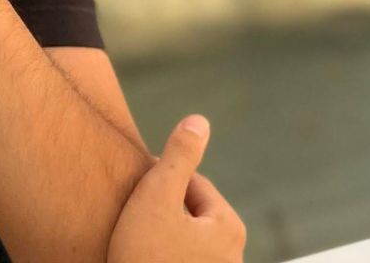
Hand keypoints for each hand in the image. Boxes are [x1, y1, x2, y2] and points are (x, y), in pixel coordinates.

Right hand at [107, 115, 246, 262]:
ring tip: (139, 249)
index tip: (138, 201)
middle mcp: (233, 256)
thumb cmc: (145, 258)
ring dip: (160, 237)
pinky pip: (179, 260)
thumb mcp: (158, 195)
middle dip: (161, 212)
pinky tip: (145, 262)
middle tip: (137, 228)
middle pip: (187, 211)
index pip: (189, 182)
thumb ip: (180, 155)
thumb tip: (199, 120)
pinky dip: (162, 258)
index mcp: (228, 227)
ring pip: (182, 239)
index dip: (158, 184)